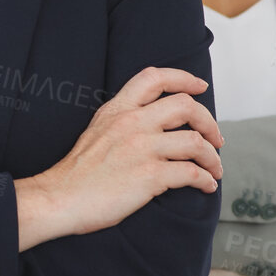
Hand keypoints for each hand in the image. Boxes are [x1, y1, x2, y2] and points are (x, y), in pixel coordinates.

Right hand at [16, 66, 223, 251]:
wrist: (60, 198)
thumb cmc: (78, 172)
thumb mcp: (97, 130)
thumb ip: (122, 121)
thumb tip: (151, 123)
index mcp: (118, 110)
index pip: (155, 78)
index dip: (183, 78)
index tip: (199, 87)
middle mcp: (132, 123)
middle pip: (185, 107)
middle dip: (208, 122)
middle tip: (215, 137)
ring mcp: (142, 149)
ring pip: (195, 142)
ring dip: (212, 157)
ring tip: (214, 168)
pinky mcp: (149, 176)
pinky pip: (191, 173)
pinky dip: (205, 180)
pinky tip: (206, 186)